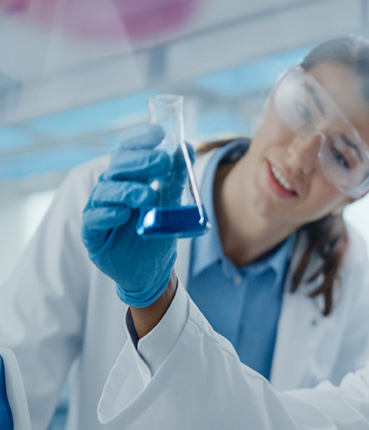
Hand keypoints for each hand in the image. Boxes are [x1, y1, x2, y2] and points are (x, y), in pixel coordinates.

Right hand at [81, 124, 186, 307]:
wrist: (151, 269)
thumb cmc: (157, 231)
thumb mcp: (171, 202)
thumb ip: (175, 177)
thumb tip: (186, 147)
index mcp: (127, 177)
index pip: (128, 151)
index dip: (140, 140)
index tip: (159, 133)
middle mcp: (110, 189)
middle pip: (117, 167)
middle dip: (140, 161)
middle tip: (162, 161)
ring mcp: (99, 210)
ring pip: (106, 192)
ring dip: (128, 190)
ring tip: (148, 195)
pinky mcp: (93, 234)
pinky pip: (93, 220)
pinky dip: (107, 214)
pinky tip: (122, 214)